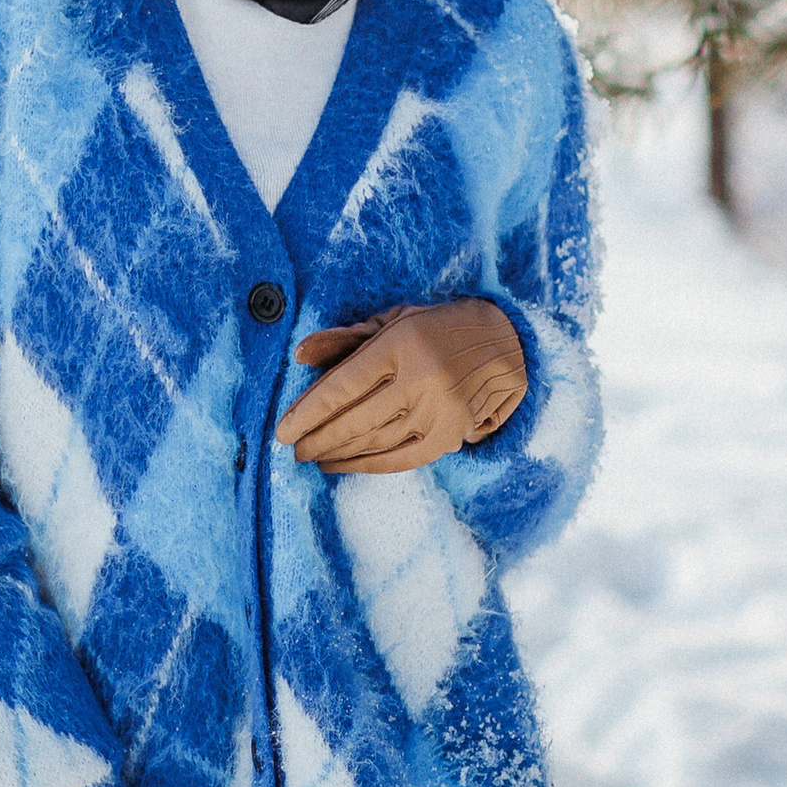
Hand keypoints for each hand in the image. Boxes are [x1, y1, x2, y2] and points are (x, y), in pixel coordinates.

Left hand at [276, 300, 527, 474]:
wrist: (504, 343)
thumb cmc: (435, 330)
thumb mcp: (392, 321)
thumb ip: (345, 339)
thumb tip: (300, 354)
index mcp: (402, 343)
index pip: (345, 384)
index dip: (309, 412)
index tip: (283, 432)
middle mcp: (422, 378)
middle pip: (356, 419)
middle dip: (319, 439)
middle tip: (294, 450)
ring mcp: (440, 410)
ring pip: (376, 442)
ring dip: (338, 454)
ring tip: (313, 456)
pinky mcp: (453, 434)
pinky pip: (402, 459)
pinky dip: (368, 465)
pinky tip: (342, 465)